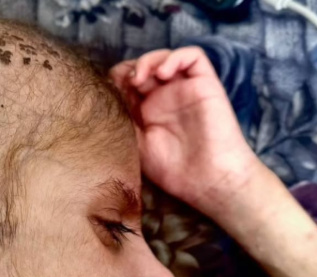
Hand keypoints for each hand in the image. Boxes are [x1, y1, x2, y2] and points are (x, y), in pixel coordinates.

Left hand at [110, 47, 260, 207]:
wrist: (208, 180)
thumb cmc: (173, 169)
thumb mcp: (136, 144)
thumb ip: (124, 119)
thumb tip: (108, 95)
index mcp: (148, 111)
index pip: (130, 83)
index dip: (117, 79)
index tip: (108, 89)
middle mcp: (166, 97)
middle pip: (145, 68)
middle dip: (130, 69)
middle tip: (122, 82)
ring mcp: (185, 89)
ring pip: (166, 58)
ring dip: (149, 60)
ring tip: (140, 78)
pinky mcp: (205, 85)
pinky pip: (193, 56)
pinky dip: (175, 57)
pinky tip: (162, 73)